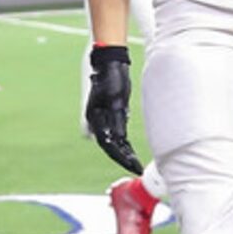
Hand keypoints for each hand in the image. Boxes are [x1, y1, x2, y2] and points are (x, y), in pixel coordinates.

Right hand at [85, 44, 142, 174]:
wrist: (110, 64)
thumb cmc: (112, 79)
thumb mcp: (116, 100)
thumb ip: (118, 121)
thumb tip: (120, 140)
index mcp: (95, 118)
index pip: (108, 144)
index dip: (120, 156)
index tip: (132, 165)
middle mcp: (97, 121)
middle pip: (111, 145)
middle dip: (124, 158)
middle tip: (137, 168)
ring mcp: (103, 119)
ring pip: (114, 141)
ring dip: (125, 153)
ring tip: (136, 164)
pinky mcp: (111, 115)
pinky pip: (117, 133)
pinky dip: (125, 144)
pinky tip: (131, 152)